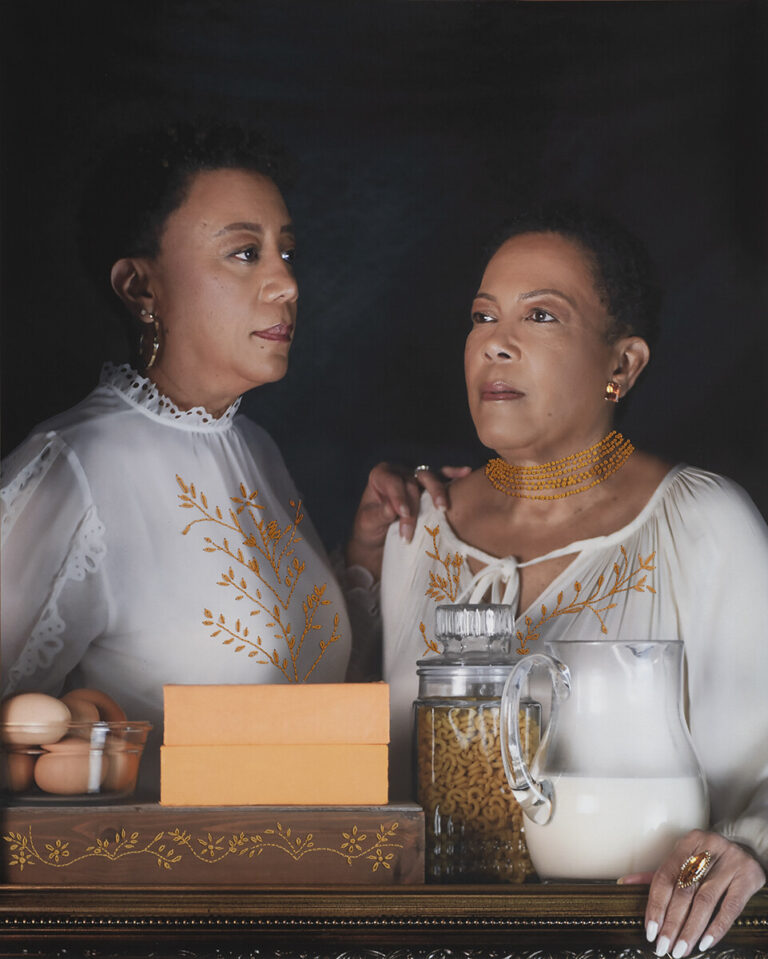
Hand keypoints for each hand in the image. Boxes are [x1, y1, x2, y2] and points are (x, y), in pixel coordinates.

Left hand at [345, 462, 470, 577]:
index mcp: (381, 476)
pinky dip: (454, 473)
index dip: (398, 497)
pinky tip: (466, 472)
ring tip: (443, 506)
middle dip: (415, 504)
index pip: (391, 481)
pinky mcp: (429, 486)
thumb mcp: (367, 523)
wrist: (378, 538)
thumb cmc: (370, 528)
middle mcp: (399, 472)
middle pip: (412, 481)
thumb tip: (391, 508)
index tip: (403, 514)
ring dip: (437, 490)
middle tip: (415, 522)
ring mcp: (416, 478)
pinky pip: (443, 477)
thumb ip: (379, 515)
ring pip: (429, 477)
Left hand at [620, 829, 765, 955]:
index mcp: (687, 842)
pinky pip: (731, 907)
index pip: (665, 876)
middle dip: (672, 923)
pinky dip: (716, 927)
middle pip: (684, 891)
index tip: (650, 930)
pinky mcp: (748, 876)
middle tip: (664, 946)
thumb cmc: (710, 858)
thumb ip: (659, 873)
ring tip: (681, 949)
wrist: (748, 846)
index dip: (656, 905)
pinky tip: (705, 943)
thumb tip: (625, 883)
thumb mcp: (685, 858)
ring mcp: (730, 862)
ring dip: (691, 929)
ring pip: (705, 901)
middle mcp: (708, 849)